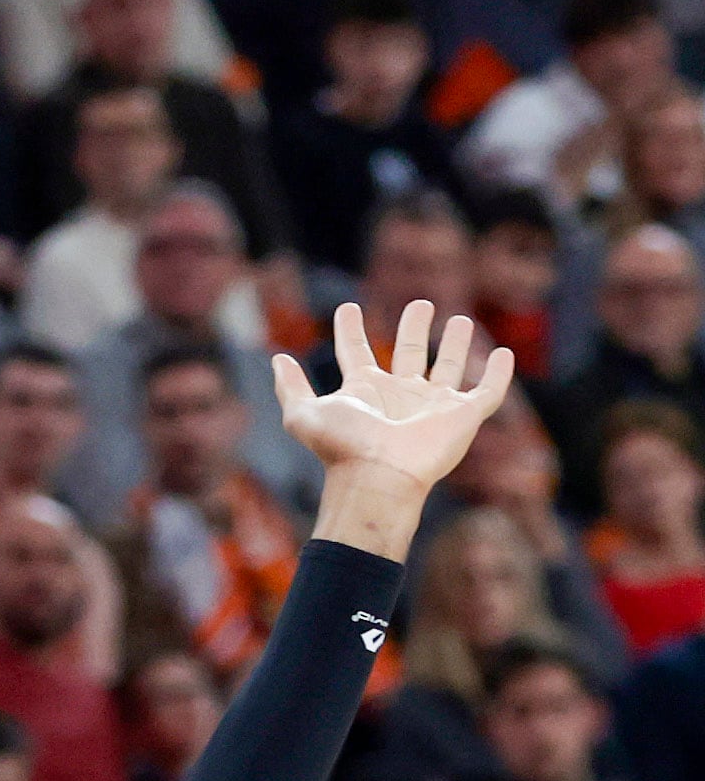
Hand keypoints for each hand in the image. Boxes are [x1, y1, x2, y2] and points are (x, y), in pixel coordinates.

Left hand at [276, 301, 513, 493]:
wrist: (379, 476)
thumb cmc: (342, 447)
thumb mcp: (303, 414)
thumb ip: (289, 387)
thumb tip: (277, 357)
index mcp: (364, 391)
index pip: (355, 353)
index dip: (349, 331)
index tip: (347, 309)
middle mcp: (398, 396)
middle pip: (408, 354)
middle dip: (413, 329)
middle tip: (419, 304)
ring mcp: (432, 406)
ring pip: (447, 368)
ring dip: (455, 344)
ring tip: (460, 319)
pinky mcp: (462, 417)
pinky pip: (486, 392)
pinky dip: (497, 374)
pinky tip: (503, 354)